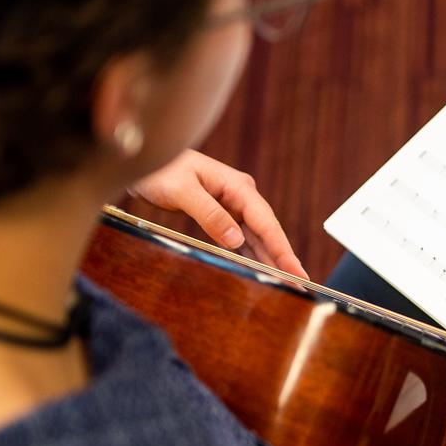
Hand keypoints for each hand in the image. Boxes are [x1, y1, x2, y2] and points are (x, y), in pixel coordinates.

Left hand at [128, 150, 308, 279]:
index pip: (266, 223)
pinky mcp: (222, 215)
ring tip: (285, 284)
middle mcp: (241, 196)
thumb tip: (236, 240)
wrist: (146, 160)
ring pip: (257, 238)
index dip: (283, 250)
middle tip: (300, 286)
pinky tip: (260, 270)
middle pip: (268, 233)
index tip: (297, 272)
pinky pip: (242, 239)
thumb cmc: (161, 170)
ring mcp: (233, 206)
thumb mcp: (183, 191)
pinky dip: (251, 255)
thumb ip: (210, 214)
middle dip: (283, 259)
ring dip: (269, 260)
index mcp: (238, 187)